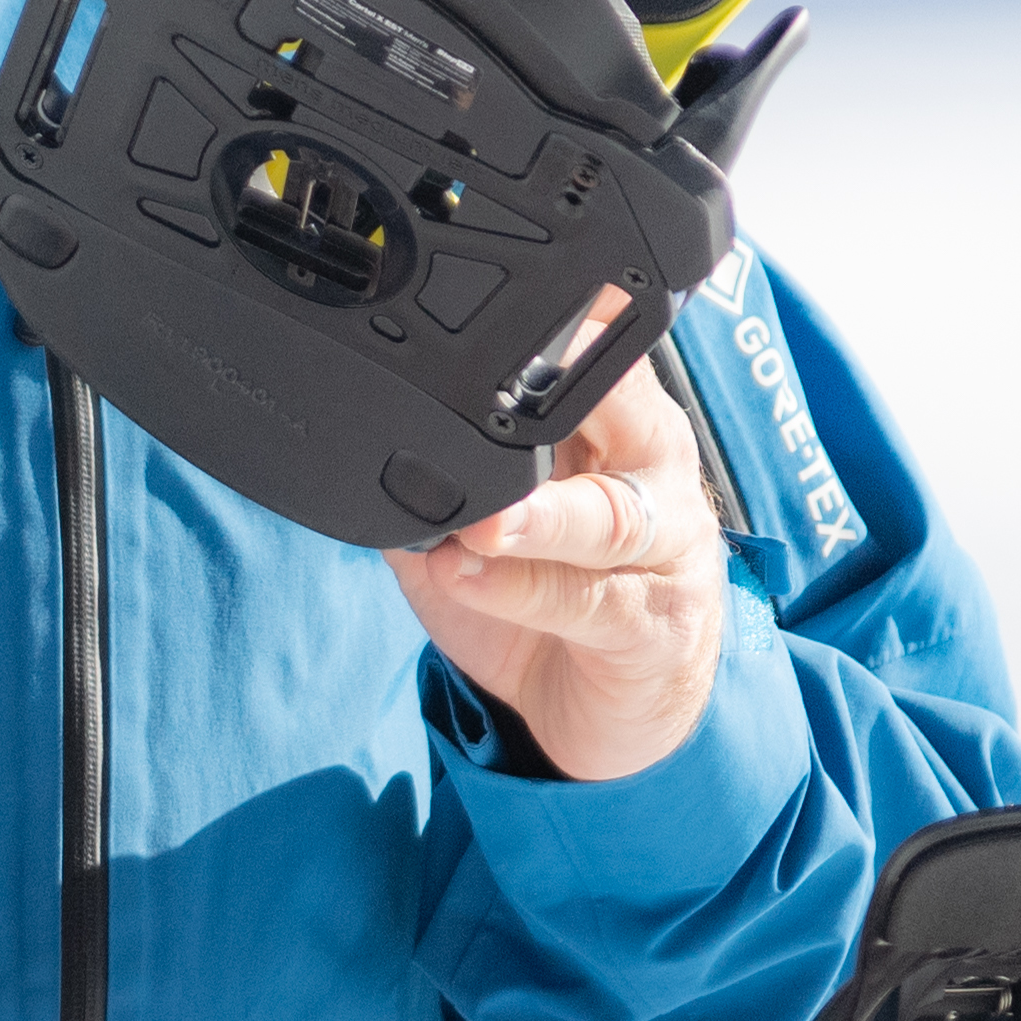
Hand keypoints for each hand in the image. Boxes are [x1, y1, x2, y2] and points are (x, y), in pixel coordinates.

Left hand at [389, 327, 728, 780]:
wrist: (616, 704)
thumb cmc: (554, 593)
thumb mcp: (489, 522)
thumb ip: (439, 477)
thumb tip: (351, 444)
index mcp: (620, 422)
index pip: (594, 352)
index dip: (556, 328)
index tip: (488, 316)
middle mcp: (654, 471)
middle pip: (619, 412)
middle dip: (549, 404)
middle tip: (475, 408)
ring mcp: (668, 550)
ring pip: (608, 519)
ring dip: (536, 518)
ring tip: (479, 524)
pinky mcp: (655, 628)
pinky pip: (588, 603)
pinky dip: (521, 591)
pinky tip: (470, 576)